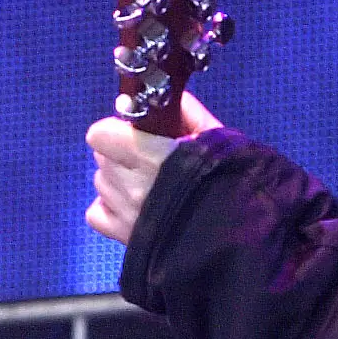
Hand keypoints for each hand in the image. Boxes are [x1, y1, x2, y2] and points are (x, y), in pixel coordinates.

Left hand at [85, 94, 220, 243]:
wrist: (240, 232)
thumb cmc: (229, 179)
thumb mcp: (214, 135)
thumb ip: (185, 111)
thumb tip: (164, 103)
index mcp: (150, 158)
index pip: (101, 135)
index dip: (117, 130)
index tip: (138, 134)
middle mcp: (131, 186)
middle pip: (103, 156)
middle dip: (122, 153)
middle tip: (151, 161)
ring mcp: (125, 213)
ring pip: (102, 182)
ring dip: (119, 180)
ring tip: (149, 187)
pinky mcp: (122, 236)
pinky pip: (97, 212)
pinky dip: (109, 207)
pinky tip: (133, 207)